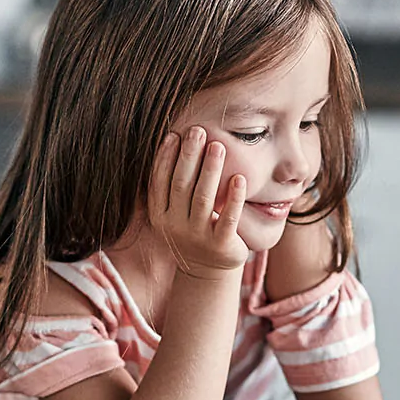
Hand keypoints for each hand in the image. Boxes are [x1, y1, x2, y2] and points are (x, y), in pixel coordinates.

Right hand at [149, 126, 247, 279]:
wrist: (209, 268)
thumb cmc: (193, 228)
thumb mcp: (175, 211)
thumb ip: (171, 186)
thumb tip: (171, 141)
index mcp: (160, 215)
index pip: (159, 181)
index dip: (166, 157)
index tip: (175, 134)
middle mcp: (175, 226)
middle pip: (181, 185)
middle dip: (189, 157)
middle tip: (198, 132)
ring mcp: (198, 237)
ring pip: (203, 199)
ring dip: (210, 170)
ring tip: (218, 146)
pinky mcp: (221, 245)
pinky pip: (228, 218)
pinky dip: (234, 197)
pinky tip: (239, 178)